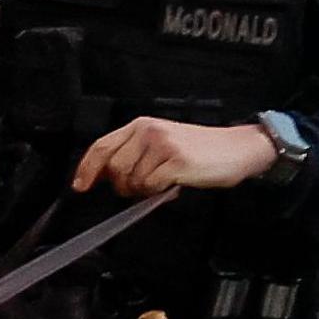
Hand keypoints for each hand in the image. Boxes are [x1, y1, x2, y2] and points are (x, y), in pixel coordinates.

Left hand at [69, 117, 279, 195]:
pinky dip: (159, 192)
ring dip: (143, 190)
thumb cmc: (201, 150)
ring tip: (161, 184)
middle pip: (114, 167)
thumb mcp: (163, 143)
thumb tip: (106, 175)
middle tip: (141, 189)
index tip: (80, 185)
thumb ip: (135, 154)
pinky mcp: (176, 161)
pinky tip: (173, 185)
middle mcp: (148, 131)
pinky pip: (152, 186)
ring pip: (132, 179)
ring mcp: (162, 145)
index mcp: (141, 125)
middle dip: (123, 186)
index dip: (87, 168)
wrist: (237, 149)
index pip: (102, 146)